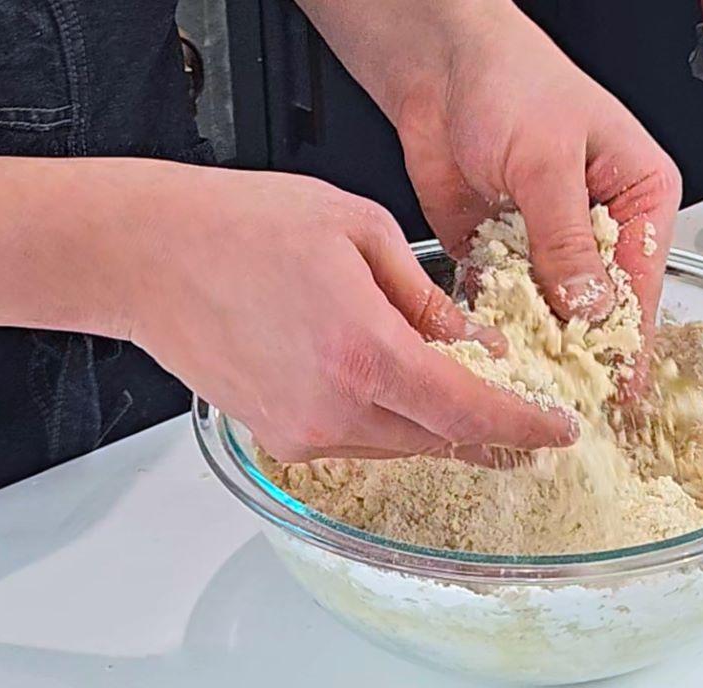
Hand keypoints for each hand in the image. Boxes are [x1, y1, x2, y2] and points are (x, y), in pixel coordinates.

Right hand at [127, 162, 575, 461]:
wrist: (144, 257)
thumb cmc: (239, 225)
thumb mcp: (359, 230)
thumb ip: (426, 297)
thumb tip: (473, 343)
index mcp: (365, 351)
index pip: (471, 411)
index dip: (524, 426)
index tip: (558, 430)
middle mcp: (335, 407)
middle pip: (442, 439)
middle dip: (491, 430)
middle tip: (527, 414)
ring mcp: (303, 431)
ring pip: (403, 446)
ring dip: (442, 426)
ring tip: (466, 394)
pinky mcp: (279, 439)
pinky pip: (360, 442)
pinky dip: (392, 424)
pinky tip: (398, 390)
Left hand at [392, 8, 681, 390]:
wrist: (437, 66)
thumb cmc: (509, 80)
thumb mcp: (547, 160)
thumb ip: (565, 239)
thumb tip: (588, 306)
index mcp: (638, 195)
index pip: (643, 281)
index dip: (628, 338)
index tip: (618, 388)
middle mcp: (597, 226)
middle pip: (599, 306)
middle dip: (581, 349)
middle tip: (566, 396)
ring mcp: (548, 244)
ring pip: (552, 312)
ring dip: (537, 343)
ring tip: (526, 386)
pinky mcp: (502, 254)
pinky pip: (505, 303)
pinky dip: (496, 326)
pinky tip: (488, 353)